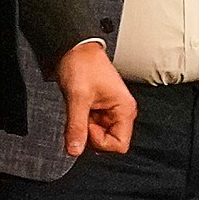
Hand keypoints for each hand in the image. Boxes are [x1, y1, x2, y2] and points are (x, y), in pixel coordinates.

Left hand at [53, 41, 135, 155]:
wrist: (73, 48)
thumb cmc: (83, 64)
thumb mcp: (78, 97)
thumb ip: (76, 127)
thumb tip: (74, 150)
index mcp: (125, 109)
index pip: (119, 144)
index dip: (100, 140)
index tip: (88, 126)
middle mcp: (120, 112)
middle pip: (108, 141)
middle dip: (90, 134)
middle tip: (81, 116)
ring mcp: (109, 111)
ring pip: (97, 135)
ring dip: (84, 127)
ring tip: (79, 108)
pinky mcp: (98, 110)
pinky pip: (90, 127)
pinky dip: (80, 122)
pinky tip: (77, 108)